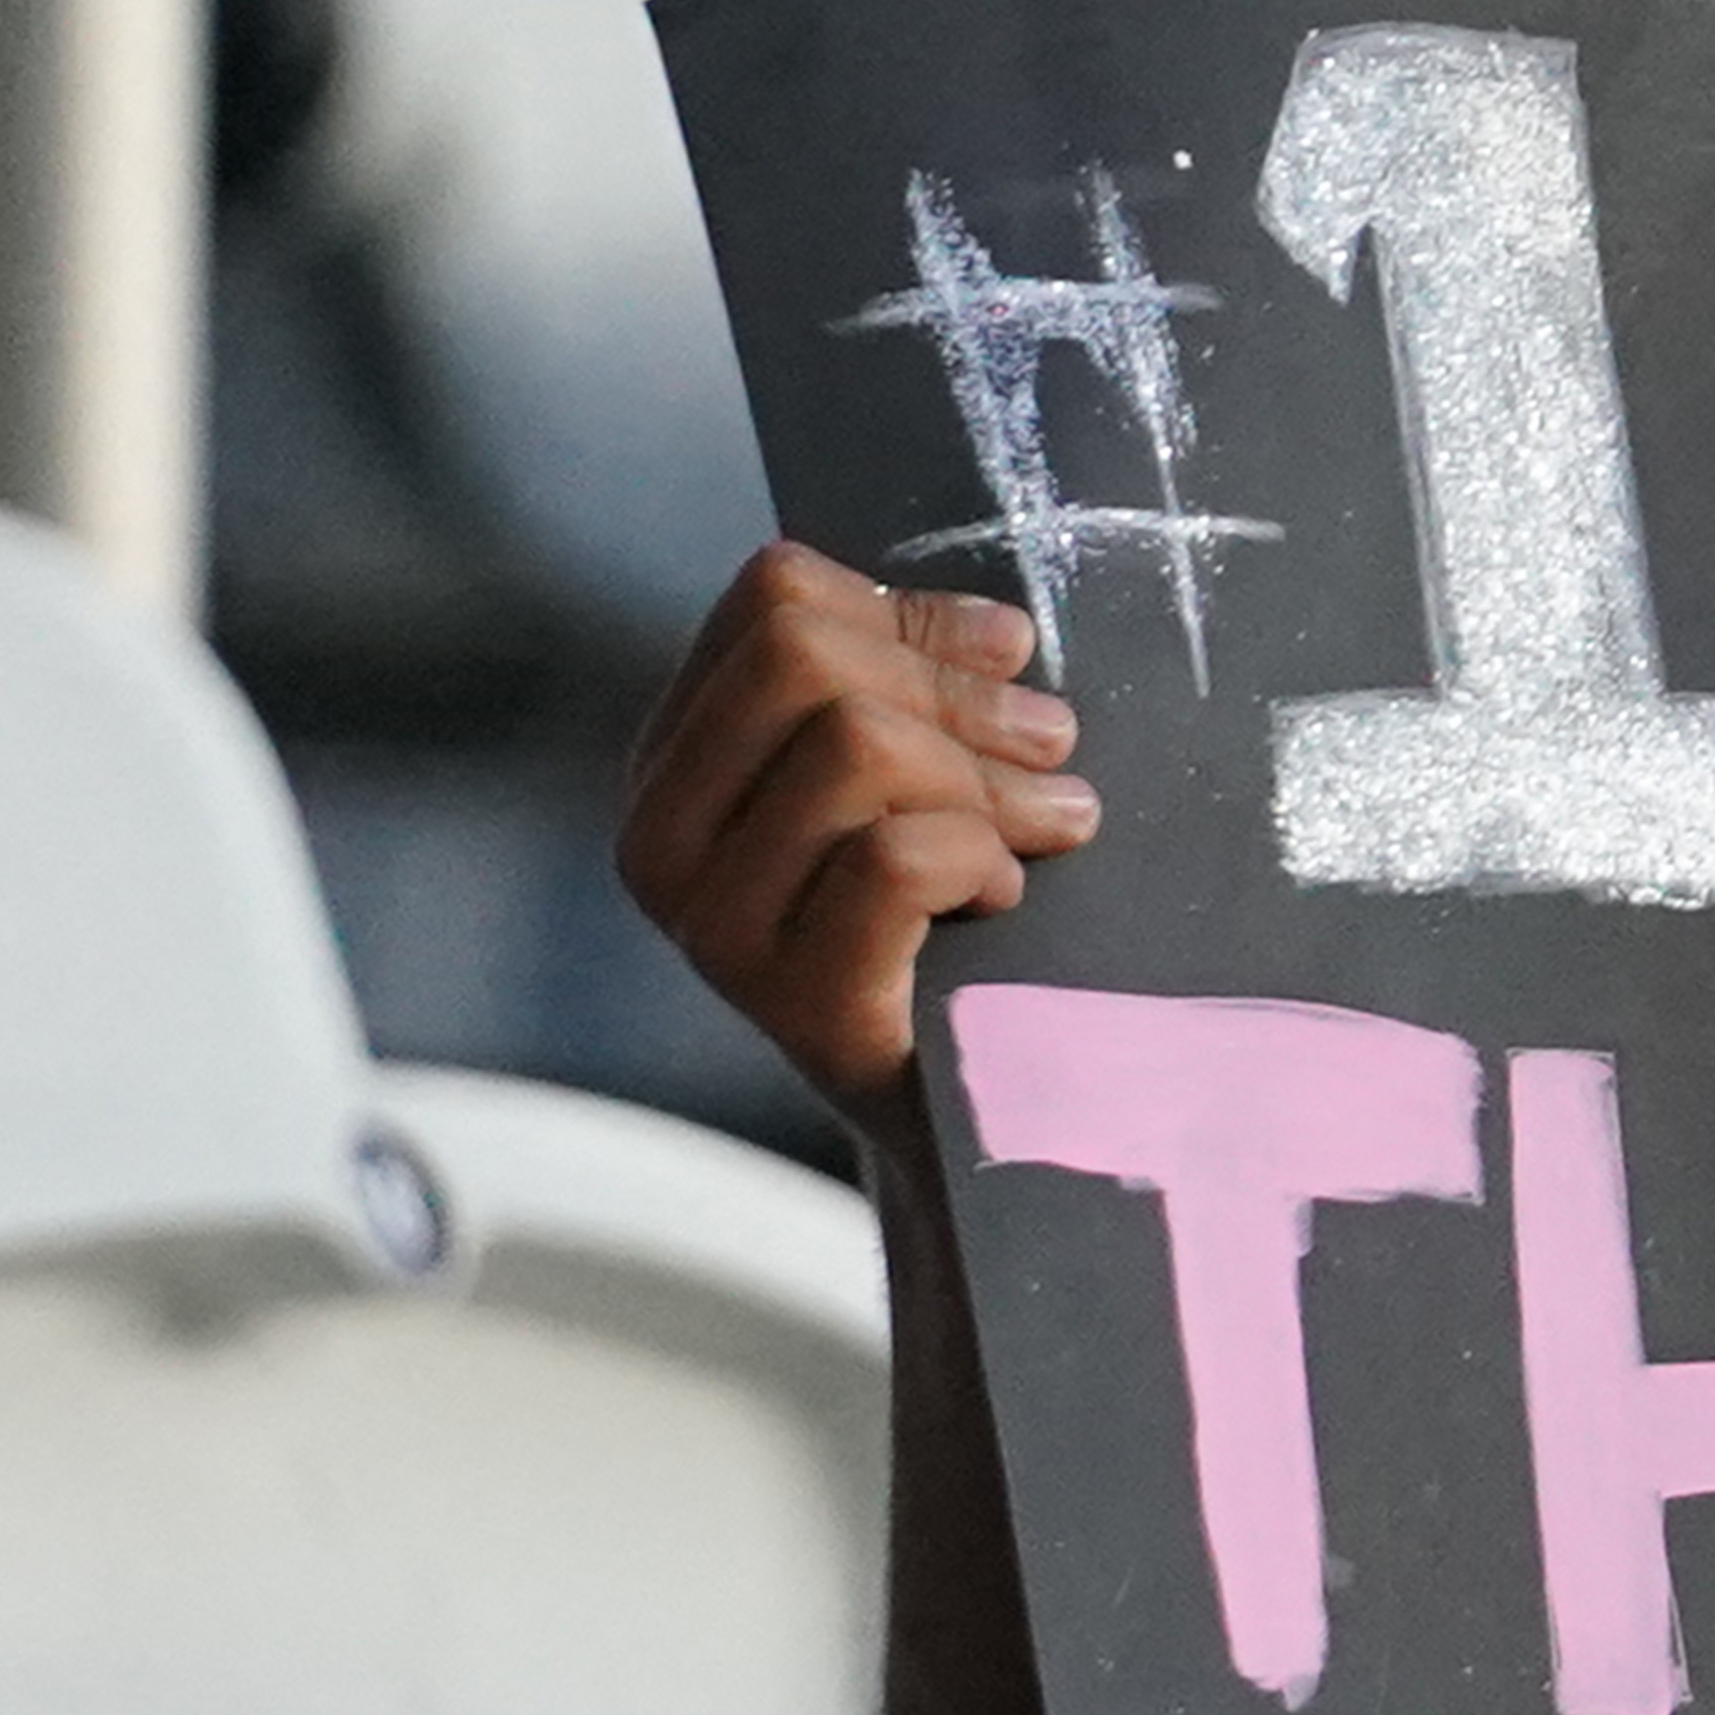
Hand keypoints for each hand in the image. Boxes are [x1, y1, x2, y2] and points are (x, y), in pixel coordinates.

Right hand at [614, 546, 1097, 1129]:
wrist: (968, 1114)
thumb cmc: (950, 927)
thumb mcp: (916, 779)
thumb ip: (913, 691)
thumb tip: (1002, 637)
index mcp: (679, 760)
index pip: (774, 599)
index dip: (911, 613)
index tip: (1005, 658)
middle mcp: (663, 835)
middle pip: (805, 655)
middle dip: (956, 695)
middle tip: (1050, 753)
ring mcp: (713, 923)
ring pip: (856, 746)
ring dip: (988, 782)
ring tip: (1048, 828)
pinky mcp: (791, 998)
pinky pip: (897, 857)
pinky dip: (981, 859)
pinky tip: (1004, 898)